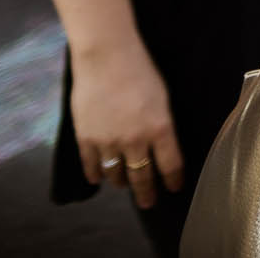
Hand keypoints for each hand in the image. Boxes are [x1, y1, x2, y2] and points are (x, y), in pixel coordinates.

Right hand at [70, 41, 184, 206]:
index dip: (173, 180)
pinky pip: (92, 166)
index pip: (170, 165)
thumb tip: (161, 143)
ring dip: (121, 181)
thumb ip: (162, 124)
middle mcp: (136, 140)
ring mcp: (109, 142)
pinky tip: (99, 178)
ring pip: (116, 174)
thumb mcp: (163, 97)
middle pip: (142, 177)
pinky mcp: (86, 139)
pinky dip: (96, 174)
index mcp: (161, 128)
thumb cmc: (140, 70)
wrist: (106, 57)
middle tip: (148, 202)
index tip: (174, 189)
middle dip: (146, 193)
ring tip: (123, 184)